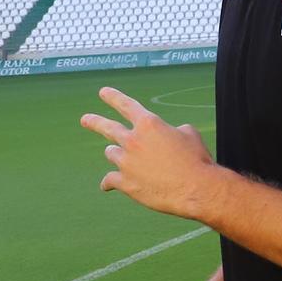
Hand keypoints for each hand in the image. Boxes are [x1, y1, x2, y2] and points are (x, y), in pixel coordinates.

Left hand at [80, 87, 217, 219]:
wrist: (195, 188)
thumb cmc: (196, 160)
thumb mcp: (189, 134)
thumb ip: (173, 130)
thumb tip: (169, 135)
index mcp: (149, 124)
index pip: (127, 105)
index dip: (114, 97)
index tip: (103, 92)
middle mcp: (133, 140)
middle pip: (108, 128)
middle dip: (94, 122)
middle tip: (85, 120)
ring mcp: (126, 162)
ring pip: (112, 153)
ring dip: (116, 154)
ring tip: (120, 156)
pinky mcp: (125, 183)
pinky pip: (109, 180)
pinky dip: (109, 182)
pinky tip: (107, 185)